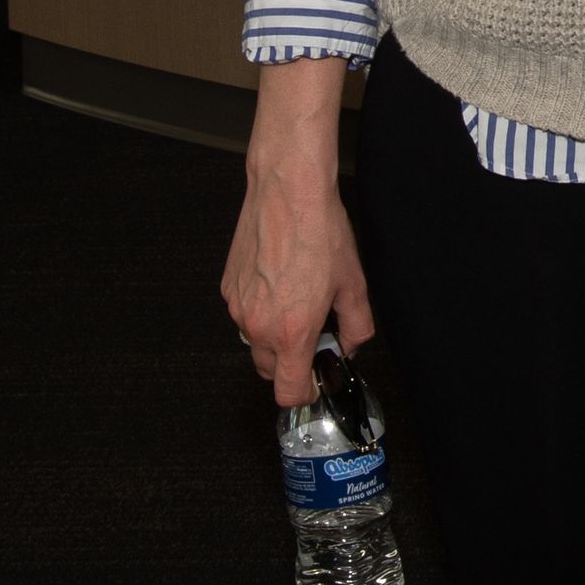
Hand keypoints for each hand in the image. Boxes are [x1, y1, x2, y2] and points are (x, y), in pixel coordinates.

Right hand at [221, 61, 372, 404]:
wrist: (288, 192)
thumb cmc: (321, 231)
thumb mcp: (354, 282)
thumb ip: (357, 324)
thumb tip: (353, 344)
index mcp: (291, 331)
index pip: (287, 392)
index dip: (305, 392)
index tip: (316, 380)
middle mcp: (258, 325)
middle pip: (269, 369)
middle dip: (290, 362)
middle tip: (314, 333)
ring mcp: (238, 307)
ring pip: (254, 340)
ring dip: (274, 334)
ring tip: (297, 298)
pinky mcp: (227, 287)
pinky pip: (243, 313)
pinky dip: (260, 308)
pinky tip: (279, 280)